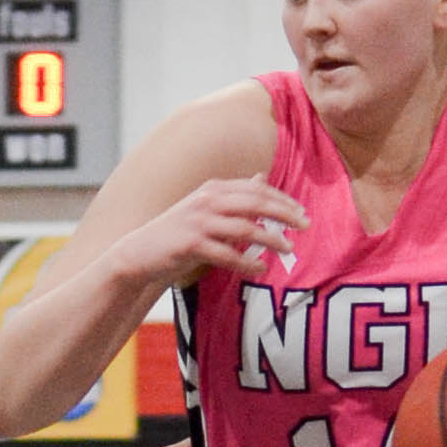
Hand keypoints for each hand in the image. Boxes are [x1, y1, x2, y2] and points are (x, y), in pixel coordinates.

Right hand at [125, 176, 308, 289]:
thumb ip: (235, 196)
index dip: (282, 199)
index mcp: (213, 189)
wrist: (141, 253)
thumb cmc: (179, 233)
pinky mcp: (191, 244)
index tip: (302, 212)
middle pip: (256, 203)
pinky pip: (227, 254)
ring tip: (288, 249)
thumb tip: (262, 178)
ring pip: (245, 228)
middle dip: (284, 214)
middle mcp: (207, 200)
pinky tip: (260, 268)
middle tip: (306, 226)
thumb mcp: (206, 207)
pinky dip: (247, 262)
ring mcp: (198, 221)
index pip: (256, 189)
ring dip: (271, 239)